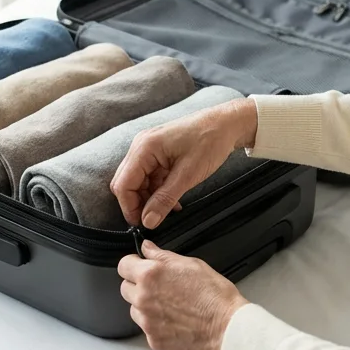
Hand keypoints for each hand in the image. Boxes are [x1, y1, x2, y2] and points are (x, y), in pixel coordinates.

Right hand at [110, 98, 257, 228]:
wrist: (226, 124)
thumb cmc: (210, 141)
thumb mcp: (188, 175)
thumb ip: (165, 199)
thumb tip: (148, 221)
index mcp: (144, 148)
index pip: (123, 184)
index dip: (129, 207)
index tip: (142, 225)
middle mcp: (141, 146)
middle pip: (126, 183)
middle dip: (137, 203)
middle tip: (153, 220)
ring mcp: (149, 149)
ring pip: (138, 181)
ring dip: (149, 198)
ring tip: (167, 210)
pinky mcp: (158, 153)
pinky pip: (150, 176)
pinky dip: (157, 190)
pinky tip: (171, 200)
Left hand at [118, 241, 248, 349]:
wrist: (227, 327)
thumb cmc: (214, 295)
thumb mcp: (191, 264)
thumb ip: (163, 256)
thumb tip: (147, 248)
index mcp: (150, 275)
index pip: (123, 265)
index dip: (133, 264)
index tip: (140, 266)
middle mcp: (143, 298)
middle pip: (125, 288)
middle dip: (138, 285)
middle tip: (159, 287)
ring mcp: (147, 321)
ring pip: (135, 309)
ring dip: (145, 306)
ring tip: (170, 306)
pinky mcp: (153, 340)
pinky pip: (146, 328)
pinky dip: (156, 325)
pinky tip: (175, 321)